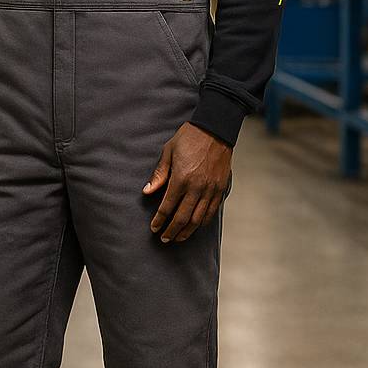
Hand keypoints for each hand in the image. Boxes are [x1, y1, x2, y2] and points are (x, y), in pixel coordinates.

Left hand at [143, 122, 230, 242]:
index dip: (159, 220)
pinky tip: (195, 226)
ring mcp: (211, 189)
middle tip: (164, 239)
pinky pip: (211, 211)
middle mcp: (197, 187)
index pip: (167, 207)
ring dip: (187, 231)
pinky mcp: (220, 188)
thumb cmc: (189, 138)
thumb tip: (147, 192)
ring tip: (178, 238)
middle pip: (182, 218)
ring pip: (198, 219)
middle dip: (171, 231)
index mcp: (181, 178)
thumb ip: (159, 174)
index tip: (154, 228)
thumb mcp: (168, 152)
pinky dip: (203, 222)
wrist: (215, 129)